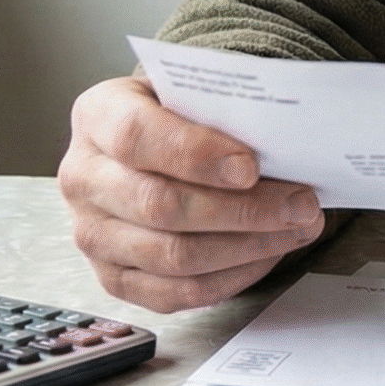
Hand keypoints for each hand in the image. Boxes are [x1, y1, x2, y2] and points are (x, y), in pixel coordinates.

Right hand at [58, 74, 327, 312]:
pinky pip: (175, 293)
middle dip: (242, 210)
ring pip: (173, 256)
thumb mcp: (189, 92)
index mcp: (97, 116)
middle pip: (160, 205)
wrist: (149, 146)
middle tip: (300, 203)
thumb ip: (222, 111)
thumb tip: (285, 144)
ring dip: (247, 247)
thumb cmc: (178, 117)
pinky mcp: (113, 278)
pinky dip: (231, 278)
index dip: (195, 154)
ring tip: (296, 228)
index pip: (136, 137)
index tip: (250, 166)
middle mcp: (83, 178)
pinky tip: (267, 254)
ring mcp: (93, 234)